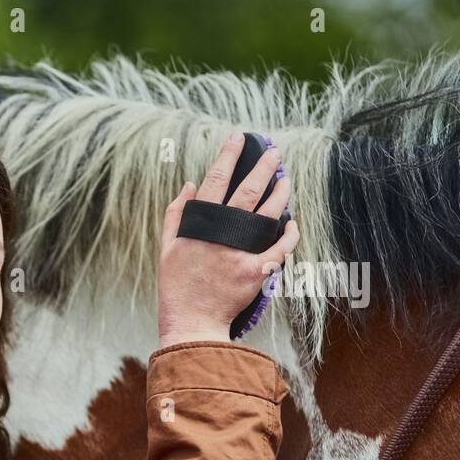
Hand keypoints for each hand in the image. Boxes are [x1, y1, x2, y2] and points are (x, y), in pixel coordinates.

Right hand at [157, 131, 298, 347]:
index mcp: (198, 225)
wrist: (190, 321)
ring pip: (267, 214)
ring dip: (280, 194)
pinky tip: (293, 223)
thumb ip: (176, 214)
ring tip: (286, 180)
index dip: (228, 156)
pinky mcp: (255, 271)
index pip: (215, 180)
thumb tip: (189, 184)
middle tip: (275, 151)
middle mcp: (220, 234)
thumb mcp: (167, 247)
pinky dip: (289, 234)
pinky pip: (280, 248)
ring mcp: (239, 252)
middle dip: (263, 166)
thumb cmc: (176, 285)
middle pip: (247, 190)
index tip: (238, 138)